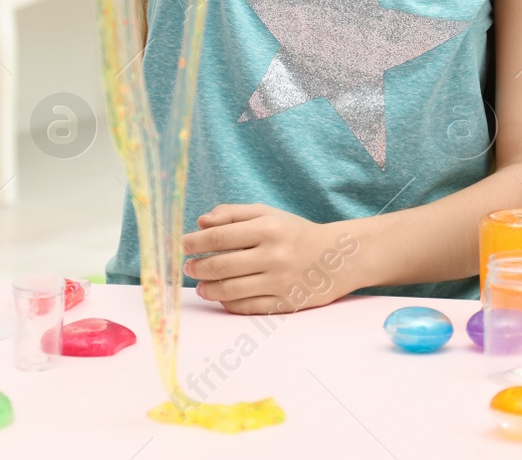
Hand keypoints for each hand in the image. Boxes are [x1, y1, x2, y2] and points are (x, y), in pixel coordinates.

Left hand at [181, 204, 361, 314]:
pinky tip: (220, 297)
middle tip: (188, 267)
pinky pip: (247, 307)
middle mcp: (274, 255)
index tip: (183, 244)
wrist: (337, 258)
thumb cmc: (295, 233)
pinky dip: (228, 303)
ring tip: (200, 286)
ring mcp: (280, 282)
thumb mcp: (268, 214)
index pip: (220, 237)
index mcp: (268, 228)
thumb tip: (201, 221)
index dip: (195, 242)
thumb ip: (233, 214)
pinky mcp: (285, 303)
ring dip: (208, 289)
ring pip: (231, 290)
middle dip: (198, 267)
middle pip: (222, 265)